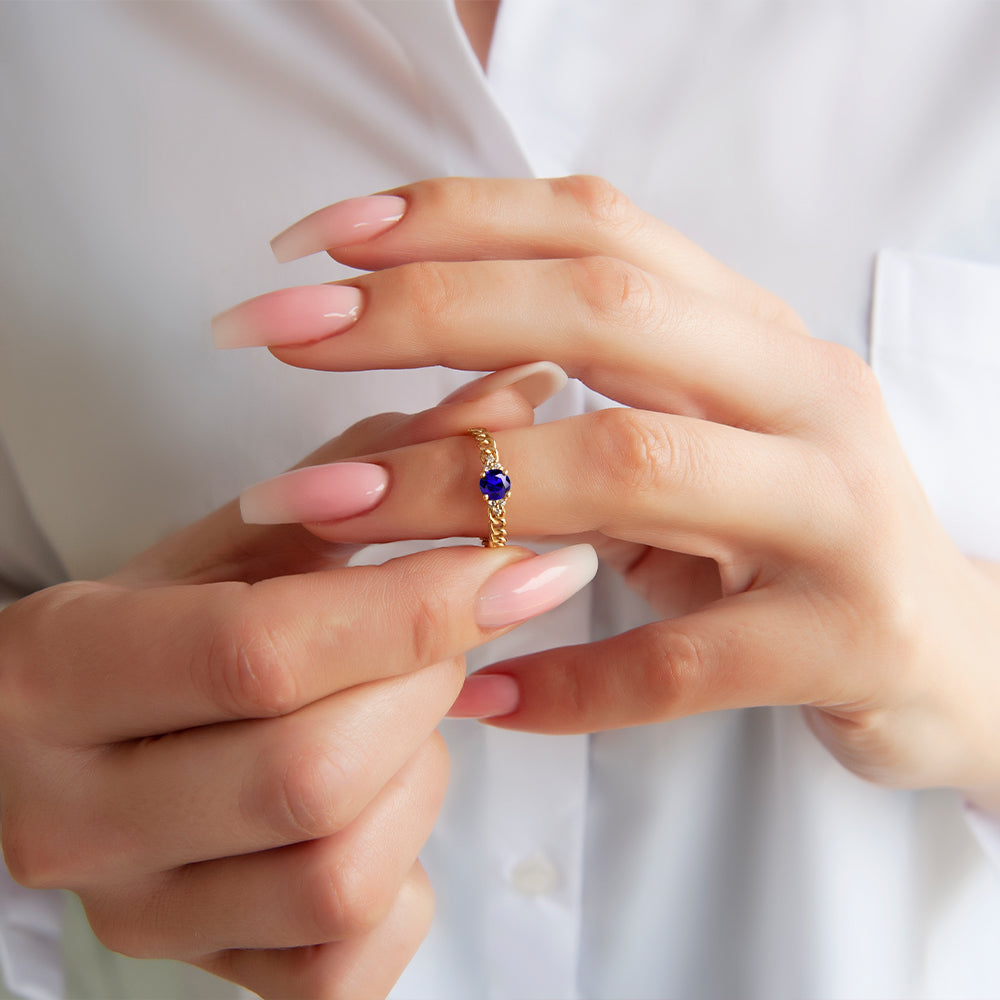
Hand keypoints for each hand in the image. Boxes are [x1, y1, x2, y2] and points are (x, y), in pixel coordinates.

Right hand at [0, 370, 591, 999]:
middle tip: (444, 627)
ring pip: (342, 872)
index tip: (516, 561)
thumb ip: (367, 471)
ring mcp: (135, 913)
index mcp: (55, 673)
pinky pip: (351, 955)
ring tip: (395, 709)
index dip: (412, 607)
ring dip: (416, 773)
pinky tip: (381, 801)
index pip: (261, 650)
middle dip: (421, 686)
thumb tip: (512, 393)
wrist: (74, 744)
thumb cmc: (167, 624)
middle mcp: (70, 815)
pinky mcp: (202, 975)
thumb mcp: (239, 539)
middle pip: (313, 772)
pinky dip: (407, 873)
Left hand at [228, 175, 999, 810]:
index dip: (453, 220)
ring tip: (321, 511)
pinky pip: (682, 663)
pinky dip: (565, 680)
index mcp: (755, 331)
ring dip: (460, 492)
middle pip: (603, 315)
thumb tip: (435, 372)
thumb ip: (602, 389)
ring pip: (631, 473)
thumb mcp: (708, 428)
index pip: (597, 230)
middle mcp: (804, 395)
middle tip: (278, 338)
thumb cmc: (794, 523)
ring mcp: (834, 516)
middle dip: (424, 315)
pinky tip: (470, 693)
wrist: (951, 645)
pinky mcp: (844, 641)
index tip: (320, 242)